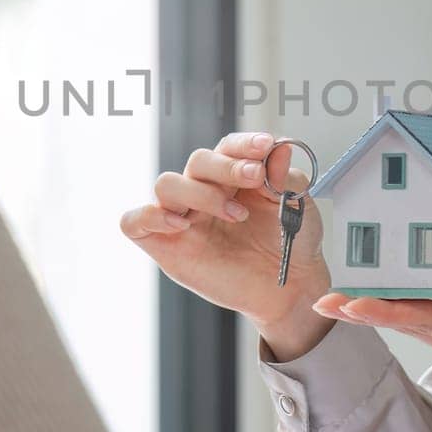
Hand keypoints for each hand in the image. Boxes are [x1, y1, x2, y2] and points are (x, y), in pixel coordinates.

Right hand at [120, 132, 333, 357]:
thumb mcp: (297, 205)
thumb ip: (285, 177)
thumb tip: (279, 148)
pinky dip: (151, 216)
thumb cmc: (290, 244)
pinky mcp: (165, 245)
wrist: (287, 288)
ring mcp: (182, 216)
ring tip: (235, 214)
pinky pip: (134, 222)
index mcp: (233, 175)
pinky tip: (183, 223)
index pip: (227, 147)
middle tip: (254, 177)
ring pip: (166, 184)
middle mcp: (203, 190)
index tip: (265, 146)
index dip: (243, 143)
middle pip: (197, 161)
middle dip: (226, 166)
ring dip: (199, 192)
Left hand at [312, 258, 431, 374]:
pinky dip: (392, 303)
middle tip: (325, 302)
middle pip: (411, 326)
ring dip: (372, 311)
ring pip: (410, 322)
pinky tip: (366, 294)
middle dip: (367, 313)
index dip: (392, 309)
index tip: (356, 303)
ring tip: (332, 301)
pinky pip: (420, 315)